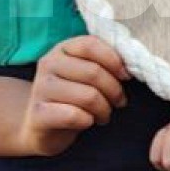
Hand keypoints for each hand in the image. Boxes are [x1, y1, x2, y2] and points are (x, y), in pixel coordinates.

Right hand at [16, 35, 128, 156]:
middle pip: (93, 72)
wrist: (39, 126)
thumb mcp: (85, 75)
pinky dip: (88, 121)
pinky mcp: (38, 113)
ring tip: (104, 114)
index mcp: (62, 49)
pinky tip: (87, 122)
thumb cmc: (71, 98)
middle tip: (118, 102)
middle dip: (114, 91)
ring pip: (88, 96)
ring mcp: (40, 88)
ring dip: (104, 109)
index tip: (126, 76)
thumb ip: (102, 64)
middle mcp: (48, 64)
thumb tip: (130, 66)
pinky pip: (74, 116)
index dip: (114, 60)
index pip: (91, 44)